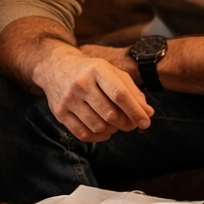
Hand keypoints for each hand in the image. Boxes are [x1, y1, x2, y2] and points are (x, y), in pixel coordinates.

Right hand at [35, 44, 152, 141]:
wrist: (56, 67)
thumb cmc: (91, 71)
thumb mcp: (113, 72)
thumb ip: (132, 92)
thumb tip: (148, 113)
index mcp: (98, 70)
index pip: (120, 95)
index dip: (135, 111)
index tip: (146, 122)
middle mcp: (81, 84)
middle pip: (110, 114)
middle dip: (126, 123)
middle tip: (131, 124)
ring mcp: (68, 99)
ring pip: (98, 126)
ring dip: (112, 130)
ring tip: (114, 124)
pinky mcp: (60, 112)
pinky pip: (83, 134)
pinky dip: (98, 137)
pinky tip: (103, 130)